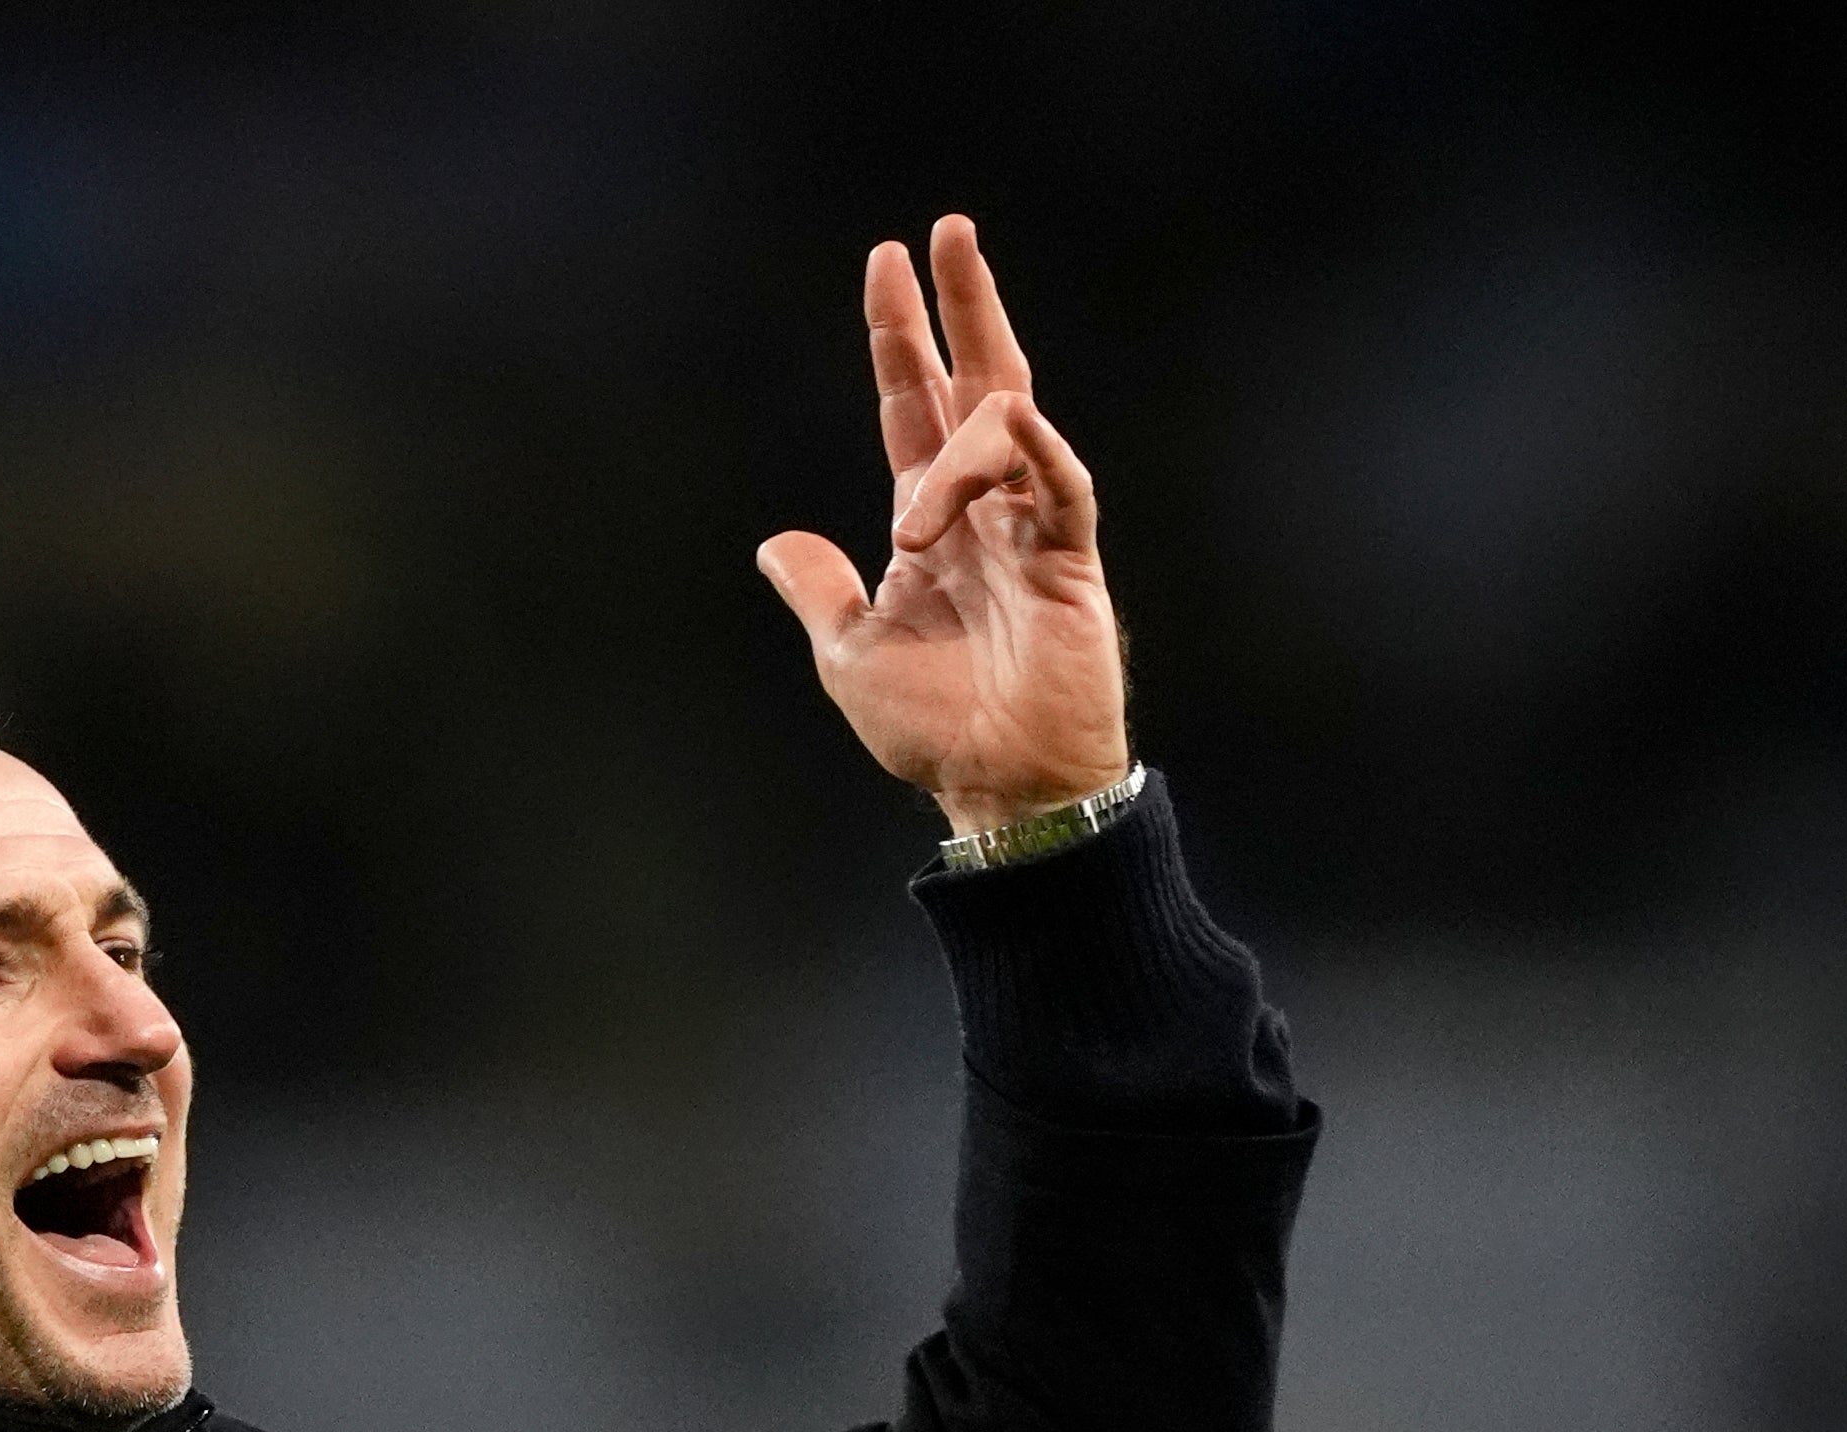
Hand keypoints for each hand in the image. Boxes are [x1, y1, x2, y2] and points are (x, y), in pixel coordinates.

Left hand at [757, 217, 1129, 833]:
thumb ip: (820, 590)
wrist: (998, 786)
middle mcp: (981, 511)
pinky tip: (1008, 434)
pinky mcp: (1071, 561)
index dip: (901, 340)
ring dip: (958, 450)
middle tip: (945, 231)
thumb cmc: (933, 729)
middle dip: (962, 306)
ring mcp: (1030, 529)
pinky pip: (1061, 484)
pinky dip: (1033, 454)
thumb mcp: (849, 656)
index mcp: (927, 524)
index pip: (913, 408)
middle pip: (976, 381)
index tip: (886, 266)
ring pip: (1010, 425)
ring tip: (916, 533)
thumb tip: (775, 543)